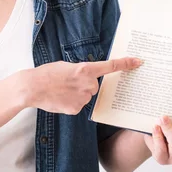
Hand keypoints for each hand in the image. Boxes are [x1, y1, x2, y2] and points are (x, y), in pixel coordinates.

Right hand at [25, 57, 141, 114]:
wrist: (33, 87)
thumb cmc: (48, 73)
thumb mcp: (67, 66)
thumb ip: (81, 71)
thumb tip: (87, 78)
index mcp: (85, 69)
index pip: (110, 66)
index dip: (126, 64)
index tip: (138, 62)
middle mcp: (88, 84)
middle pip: (95, 85)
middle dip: (85, 84)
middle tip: (69, 82)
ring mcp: (83, 98)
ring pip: (87, 96)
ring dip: (78, 94)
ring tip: (61, 90)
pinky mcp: (76, 109)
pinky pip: (79, 105)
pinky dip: (71, 102)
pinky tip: (60, 99)